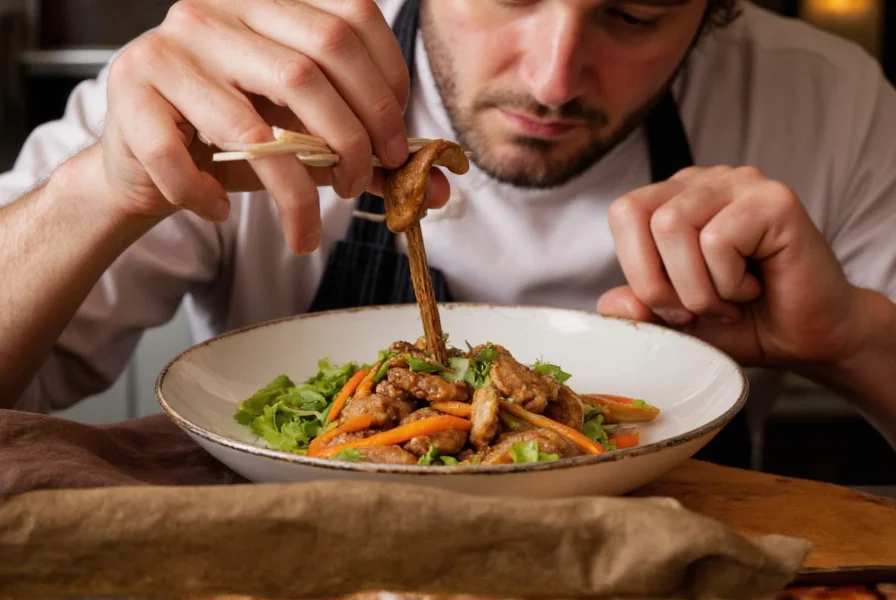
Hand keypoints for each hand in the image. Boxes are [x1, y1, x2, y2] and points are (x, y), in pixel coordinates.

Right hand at [99, 0, 449, 252]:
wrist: (144, 160)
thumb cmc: (232, 141)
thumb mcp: (303, 137)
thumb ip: (365, 151)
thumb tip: (435, 187)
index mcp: (266, 5)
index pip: (350, 19)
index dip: (387, 85)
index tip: (397, 145)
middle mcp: (216, 15)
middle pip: (312, 68)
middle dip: (354, 140)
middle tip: (361, 183)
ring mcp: (168, 52)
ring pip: (254, 126)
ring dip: (295, 192)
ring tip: (307, 224)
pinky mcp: (130, 98)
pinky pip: (181, 157)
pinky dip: (209, 196)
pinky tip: (221, 210)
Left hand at [597, 166, 864, 367]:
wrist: (805, 338)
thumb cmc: (739, 322)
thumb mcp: (670, 321)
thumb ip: (636, 308)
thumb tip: (611, 303)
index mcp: (673, 199)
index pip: (623, 212)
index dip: (636, 266)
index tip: (671, 305)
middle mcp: (704, 182)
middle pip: (643, 217)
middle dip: (661, 283)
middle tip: (699, 308)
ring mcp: (741, 183)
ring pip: (673, 226)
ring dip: (698, 286)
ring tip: (729, 299)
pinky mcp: (774, 199)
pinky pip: (718, 239)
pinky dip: (730, 282)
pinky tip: (755, 286)